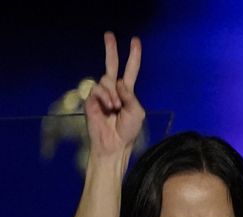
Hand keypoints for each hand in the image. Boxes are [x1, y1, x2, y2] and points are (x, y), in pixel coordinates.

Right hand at [85, 32, 144, 158]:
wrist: (114, 143)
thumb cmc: (127, 130)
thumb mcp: (137, 112)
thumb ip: (130, 96)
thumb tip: (118, 82)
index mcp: (127, 91)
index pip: (130, 70)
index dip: (133, 56)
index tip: (135, 41)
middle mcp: (114, 89)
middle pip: (112, 65)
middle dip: (111, 50)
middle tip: (109, 34)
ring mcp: (101, 94)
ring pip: (106, 80)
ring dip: (113, 94)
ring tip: (116, 109)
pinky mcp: (91, 99)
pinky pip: (98, 90)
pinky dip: (106, 98)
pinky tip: (108, 108)